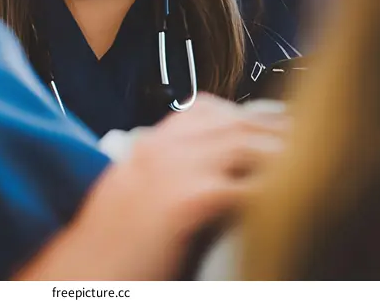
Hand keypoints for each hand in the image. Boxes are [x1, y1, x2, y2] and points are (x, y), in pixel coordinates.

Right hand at [33, 93, 286, 279]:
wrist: (78, 269)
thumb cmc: (105, 242)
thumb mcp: (130, 189)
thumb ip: (163, 169)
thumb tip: (202, 171)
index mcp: (149, 144)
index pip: (204, 108)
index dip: (242, 114)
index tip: (266, 125)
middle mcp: (161, 148)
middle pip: (231, 121)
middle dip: (269, 130)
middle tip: (299, 142)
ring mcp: (173, 170)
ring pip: (241, 143)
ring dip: (277, 154)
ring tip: (301, 166)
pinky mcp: (184, 200)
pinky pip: (241, 185)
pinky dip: (267, 190)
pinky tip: (282, 198)